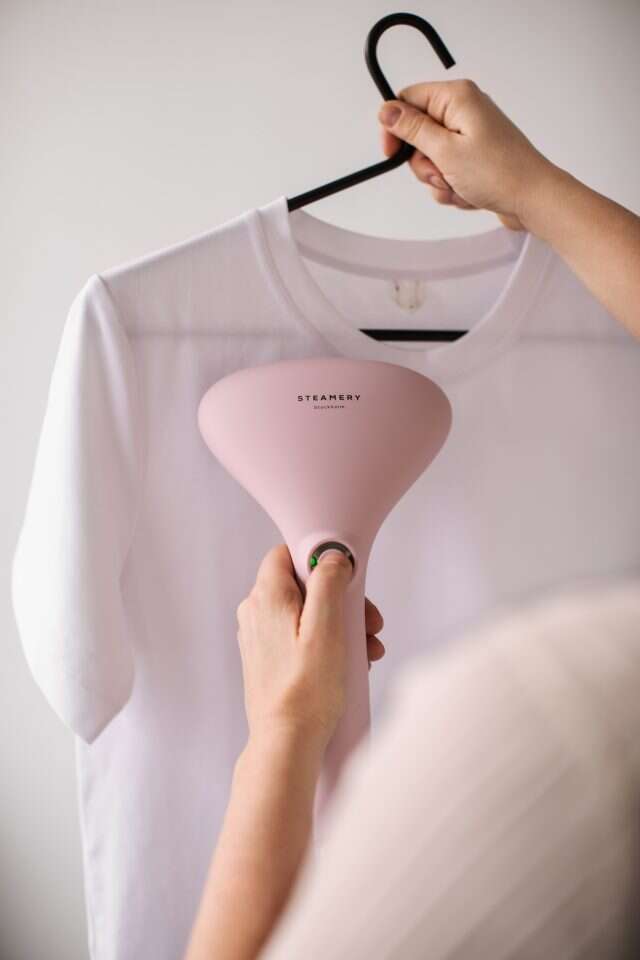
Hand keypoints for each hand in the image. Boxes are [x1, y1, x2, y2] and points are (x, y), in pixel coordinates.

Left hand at [236, 544, 384, 751]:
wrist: (286, 741)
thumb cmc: (306, 691)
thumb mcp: (327, 627)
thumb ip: (328, 583)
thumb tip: (331, 556)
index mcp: (266, 598)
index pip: (288, 553)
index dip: (320, 561)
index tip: (347, 578)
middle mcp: (256, 613)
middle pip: (303, 586)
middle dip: (341, 600)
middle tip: (368, 622)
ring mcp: (260, 637)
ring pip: (306, 612)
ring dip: (340, 624)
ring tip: (366, 649)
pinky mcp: (268, 658)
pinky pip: (301, 636)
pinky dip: (326, 642)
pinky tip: (349, 662)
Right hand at [378, 79, 555, 230]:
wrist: (533, 199)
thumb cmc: (499, 173)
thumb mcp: (445, 151)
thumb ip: (412, 129)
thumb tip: (386, 109)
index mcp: (457, 98)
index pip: (407, 100)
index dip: (395, 127)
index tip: (392, 154)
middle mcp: (464, 111)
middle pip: (417, 134)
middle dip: (423, 162)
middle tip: (442, 172)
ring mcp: (470, 135)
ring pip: (431, 158)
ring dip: (438, 179)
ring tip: (459, 185)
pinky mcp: (475, 157)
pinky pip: (447, 172)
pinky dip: (452, 187)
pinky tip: (468, 193)